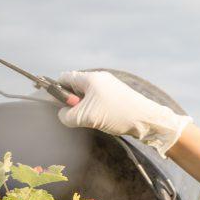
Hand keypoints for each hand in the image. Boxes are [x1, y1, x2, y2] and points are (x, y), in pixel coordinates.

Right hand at [57, 70, 191, 156]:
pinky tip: (99, 121)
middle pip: (75, 87)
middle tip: (73, 115)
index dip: (55, 89)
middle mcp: (99, 79)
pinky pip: (97, 101)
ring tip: (88, 120)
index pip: (64, 78)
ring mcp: (109, 87)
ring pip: (86, 96)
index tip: (51, 103)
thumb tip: (61, 115)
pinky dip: (93, 111)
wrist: (147, 121)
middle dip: (70, 102)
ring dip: (82, 108)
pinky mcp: (117, 97)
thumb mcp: (86, 117)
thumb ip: (67, 116)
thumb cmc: (117, 114)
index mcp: (90, 78)